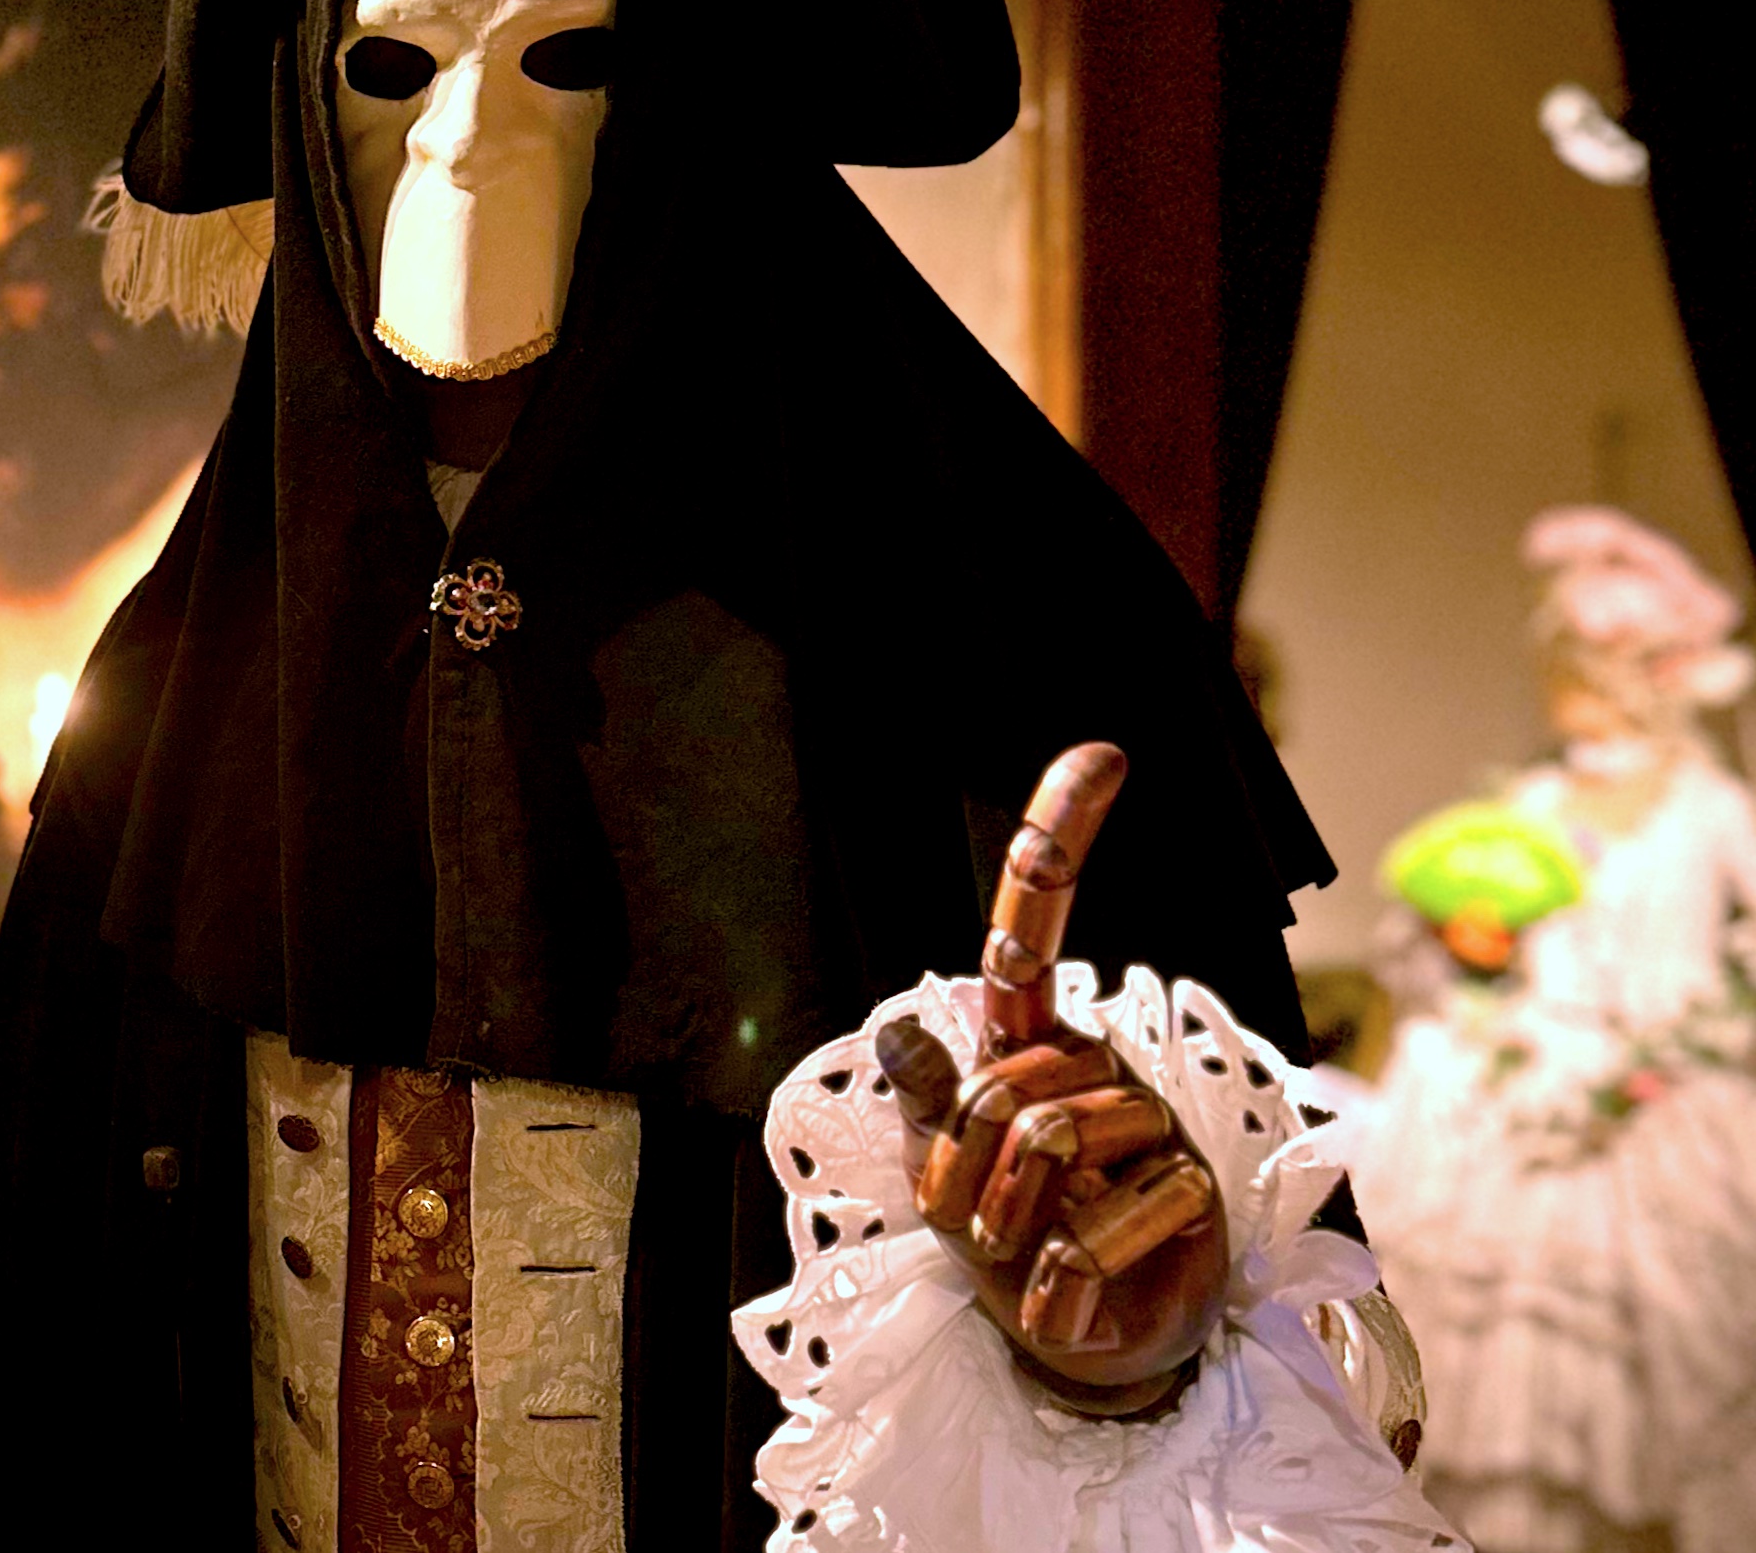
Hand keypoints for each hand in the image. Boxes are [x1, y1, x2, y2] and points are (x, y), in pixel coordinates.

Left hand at [874, 743, 1229, 1413]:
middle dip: (959, 1164)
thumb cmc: (1005, 1238)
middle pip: (1004, 1081)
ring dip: (1004, 1221)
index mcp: (1034, 1037)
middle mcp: (1098, 1062)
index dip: (1066, 833)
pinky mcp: (1192, 1196)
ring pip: (1049, 1140)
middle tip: (971, 1222)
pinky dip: (1059, 1283)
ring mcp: (1153, 1124)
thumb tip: (898, 1028)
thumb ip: (926, 1102)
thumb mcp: (938, 1170)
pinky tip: (1059, 1306)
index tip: (1104, 751)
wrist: (1084, 1341)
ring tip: (1019, 1257)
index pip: (1039, 924)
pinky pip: (1101, 1222)